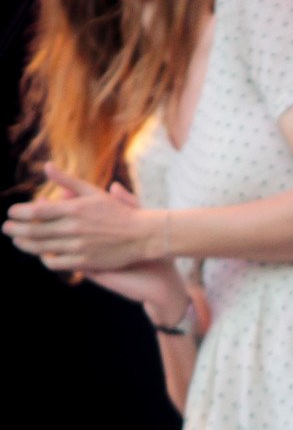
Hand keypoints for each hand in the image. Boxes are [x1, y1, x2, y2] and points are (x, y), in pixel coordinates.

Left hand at [2, 163, 160, 272]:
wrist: (143, 235)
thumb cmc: (118, 212)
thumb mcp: (93, 192)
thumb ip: (68, 182)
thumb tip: (46, 166)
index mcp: (76, 209)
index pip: (38, 211)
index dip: (20, 213)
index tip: (11, 212)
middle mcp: (75, 228)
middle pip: (35, 231)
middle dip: (16, 230)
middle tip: (5, 228)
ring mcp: (79, 247)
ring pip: (43, 248)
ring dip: (25, 245)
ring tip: (17, 241)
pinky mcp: (85, 263)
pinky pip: (57, 263)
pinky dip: (45, 259)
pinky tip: (41, 255)